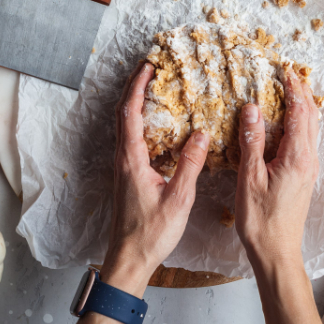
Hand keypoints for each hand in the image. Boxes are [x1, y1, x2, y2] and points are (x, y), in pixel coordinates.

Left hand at [101, 61, 208, 293]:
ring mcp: (123, 168)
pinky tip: (156, 127)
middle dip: (135, 87)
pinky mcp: (128, 176)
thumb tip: (201, 135)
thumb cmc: (151, 233)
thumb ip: (190, 164)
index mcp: (131, 159)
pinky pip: (131, 141)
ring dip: (136, 104)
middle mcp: (123, 159)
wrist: (130, 257)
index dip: (138, 86)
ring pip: (125, 126)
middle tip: (150, 69)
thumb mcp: (178, 198)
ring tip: (153, 90)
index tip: (149, 66)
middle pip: (123, 113)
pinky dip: (140, 124)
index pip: (130, 112)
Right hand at [234, 68, 318, 275]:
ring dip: (303, 108)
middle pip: (310, 118)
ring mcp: (309, 171)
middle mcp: (309, 161)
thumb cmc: (261, 220)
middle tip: (289, 74)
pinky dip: (300, 126)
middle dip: (301, 93)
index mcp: (297, 158)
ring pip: (311, 130)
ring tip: (291, 92)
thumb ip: (252, 142)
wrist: (277, 251)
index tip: (284, 70)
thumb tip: (253, 108)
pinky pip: (307, 143)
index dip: (292, 89)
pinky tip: (289, 125)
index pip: (299, 113)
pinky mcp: (305, 179)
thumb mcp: (250, 178)